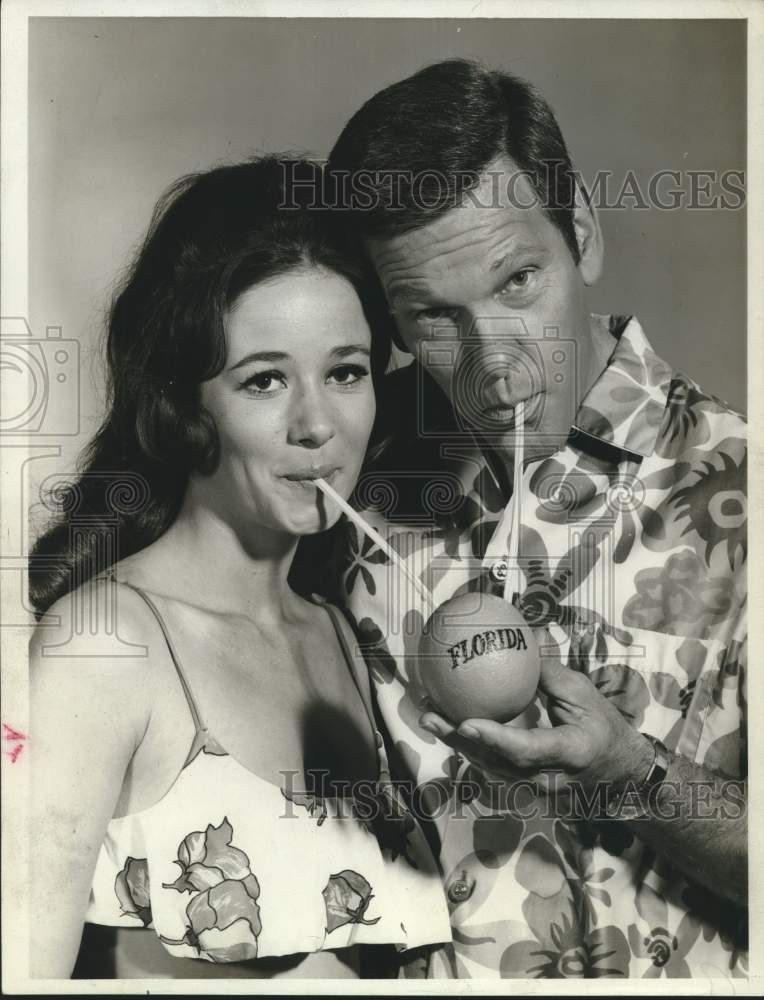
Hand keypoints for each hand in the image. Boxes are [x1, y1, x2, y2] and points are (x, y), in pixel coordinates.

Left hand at [420, 655, 653, 795]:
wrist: (621, 775)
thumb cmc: (604, 728)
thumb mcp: (585, 695)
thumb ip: (551, 673)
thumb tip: (525, 637)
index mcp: (570, 752)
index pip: (527, 750)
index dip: (495, 739)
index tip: (466, 723)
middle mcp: (549, 779)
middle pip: (496, 764)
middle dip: (459, 741)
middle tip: (429, 716)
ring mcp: (536, 790)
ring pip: (489, 768)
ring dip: (456, 743)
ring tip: (429, 716)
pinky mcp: (526, 790)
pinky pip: (493, 768)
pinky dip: (470, 747)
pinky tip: (447, 725)